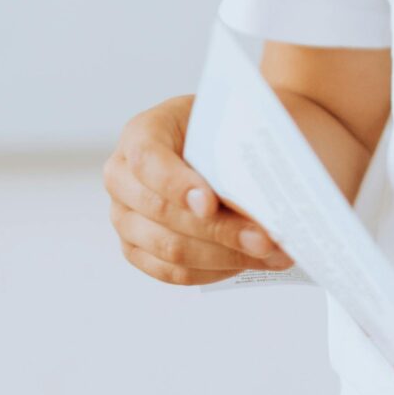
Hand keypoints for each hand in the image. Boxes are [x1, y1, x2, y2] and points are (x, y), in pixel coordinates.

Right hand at [103, 94, 293, 284]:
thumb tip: (261, 195)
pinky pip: (174, 272)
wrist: (216, 141)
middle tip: (265, 238)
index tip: (210, 203)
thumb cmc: (221, 127)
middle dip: (219, 230)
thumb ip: (234, 149)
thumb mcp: (226, 121)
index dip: (177, 185)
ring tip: (271, 254)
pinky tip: (249, 262)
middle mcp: (122, 177)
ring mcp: (125, 218)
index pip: (148, 161)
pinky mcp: (138, 250)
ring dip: (225, 256)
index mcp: (140, 134)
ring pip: (170, 250)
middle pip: (162, 213)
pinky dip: (215, 270)